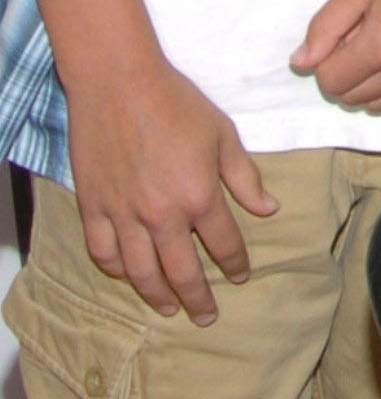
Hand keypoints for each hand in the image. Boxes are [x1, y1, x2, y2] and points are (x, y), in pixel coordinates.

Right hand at [66, 53, 276, 323]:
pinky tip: (129, 276)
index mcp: (199, 196)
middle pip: (182, 271)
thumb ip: (244, 178)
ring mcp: (124, 215)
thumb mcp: (222, 135)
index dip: (236, 263)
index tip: (241, 275)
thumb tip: (269, 209)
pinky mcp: (94, 207)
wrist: (119, 82)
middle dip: (198, 298)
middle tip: (207, 316)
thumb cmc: (176, 103)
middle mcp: (161, 215)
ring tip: (170, 308)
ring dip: (158, 295)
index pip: (224, 244)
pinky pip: (104, 252)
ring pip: (141, 272)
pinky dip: (117, 270)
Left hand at [291, 0, 380, 113]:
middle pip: (349, 97)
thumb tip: (301, 63)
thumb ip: (327, 24)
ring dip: (363, 84)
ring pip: (374, 105)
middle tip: (356, 34)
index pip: (329, 81)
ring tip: (377, 44)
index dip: (323, 59)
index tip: (338, 32)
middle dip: (341, 71)